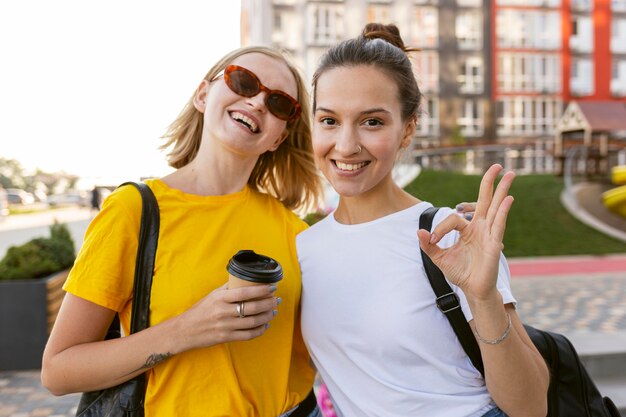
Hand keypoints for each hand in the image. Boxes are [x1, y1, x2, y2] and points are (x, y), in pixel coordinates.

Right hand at [176, 283, 278, 349]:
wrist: (185, 330)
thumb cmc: (200, 310)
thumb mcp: (212, 295)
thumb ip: (228, 288)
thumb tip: (244, 279)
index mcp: (220, 298)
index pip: (245, 292)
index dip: (261, 290)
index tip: (272, 287)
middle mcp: (223, 311)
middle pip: (252, 307)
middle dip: (268, 303)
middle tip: (277, 300)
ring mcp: (225, 326)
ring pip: (252, 322)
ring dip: (267, 316)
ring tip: (273, 311)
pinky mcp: (226, 337)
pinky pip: (248, 335)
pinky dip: (260, 330)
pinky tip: (265, 325)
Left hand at [418, 164, 514, 300]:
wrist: (473, 290)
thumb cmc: (460, 273)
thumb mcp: (439, 258)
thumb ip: (429, 244)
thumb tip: (419, 231)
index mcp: (468, 230)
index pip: (454, 218)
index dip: (441, 227)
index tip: (432, 239)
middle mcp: (481, 228)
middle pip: (486, 200)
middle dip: (490, 182)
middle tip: (497, 165)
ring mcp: (490, 234)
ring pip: (496, 207)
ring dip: (503, 190)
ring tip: (510, 173)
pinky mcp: (495, 243)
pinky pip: (499, 224)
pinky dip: (504, 210)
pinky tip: (508, 198)